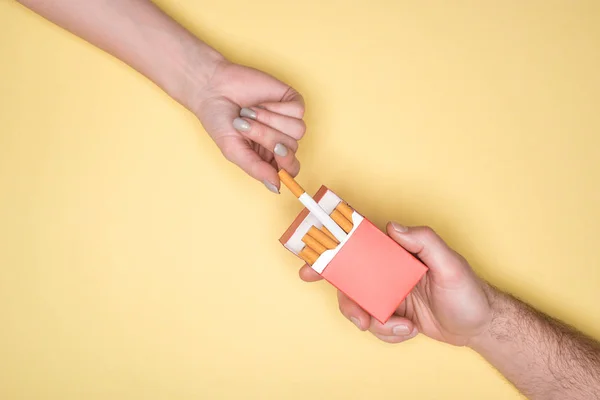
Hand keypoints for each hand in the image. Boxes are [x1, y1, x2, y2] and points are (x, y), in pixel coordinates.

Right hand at [192, 60, 305, 192]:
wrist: (213, 88)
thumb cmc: (220, 121)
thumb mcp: (233, 150)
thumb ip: (256, 169)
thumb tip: (276, 188)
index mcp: (268, 157)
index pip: (291, 169)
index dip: (287, 163)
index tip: (275, 151)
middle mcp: (281, 140)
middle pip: (292, 148)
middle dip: (267, 136)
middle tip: (244, 125)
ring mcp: (287, 121)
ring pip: (297, 130)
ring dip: (270, 121)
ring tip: (249, 112)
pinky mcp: (290, 101)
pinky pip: (297, 111)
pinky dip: (277, 107)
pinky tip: (260, 104)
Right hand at [300, 222, 494, 344]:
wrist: (479, 327)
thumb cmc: (469, 291)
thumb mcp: (451, 264)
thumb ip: (424, 242)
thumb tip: (392, 227)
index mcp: (398, 252)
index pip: (362, 241)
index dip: (333, 244)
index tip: (311, 256)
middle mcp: (389, 271)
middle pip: (351, 277)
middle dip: (342, 294)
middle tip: (349, 310)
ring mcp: (388, 293)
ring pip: (359, 304)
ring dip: (371, 320)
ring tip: (398, 326)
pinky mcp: (392, 314)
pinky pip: (375, 324)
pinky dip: (388, 332)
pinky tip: (409, 330)